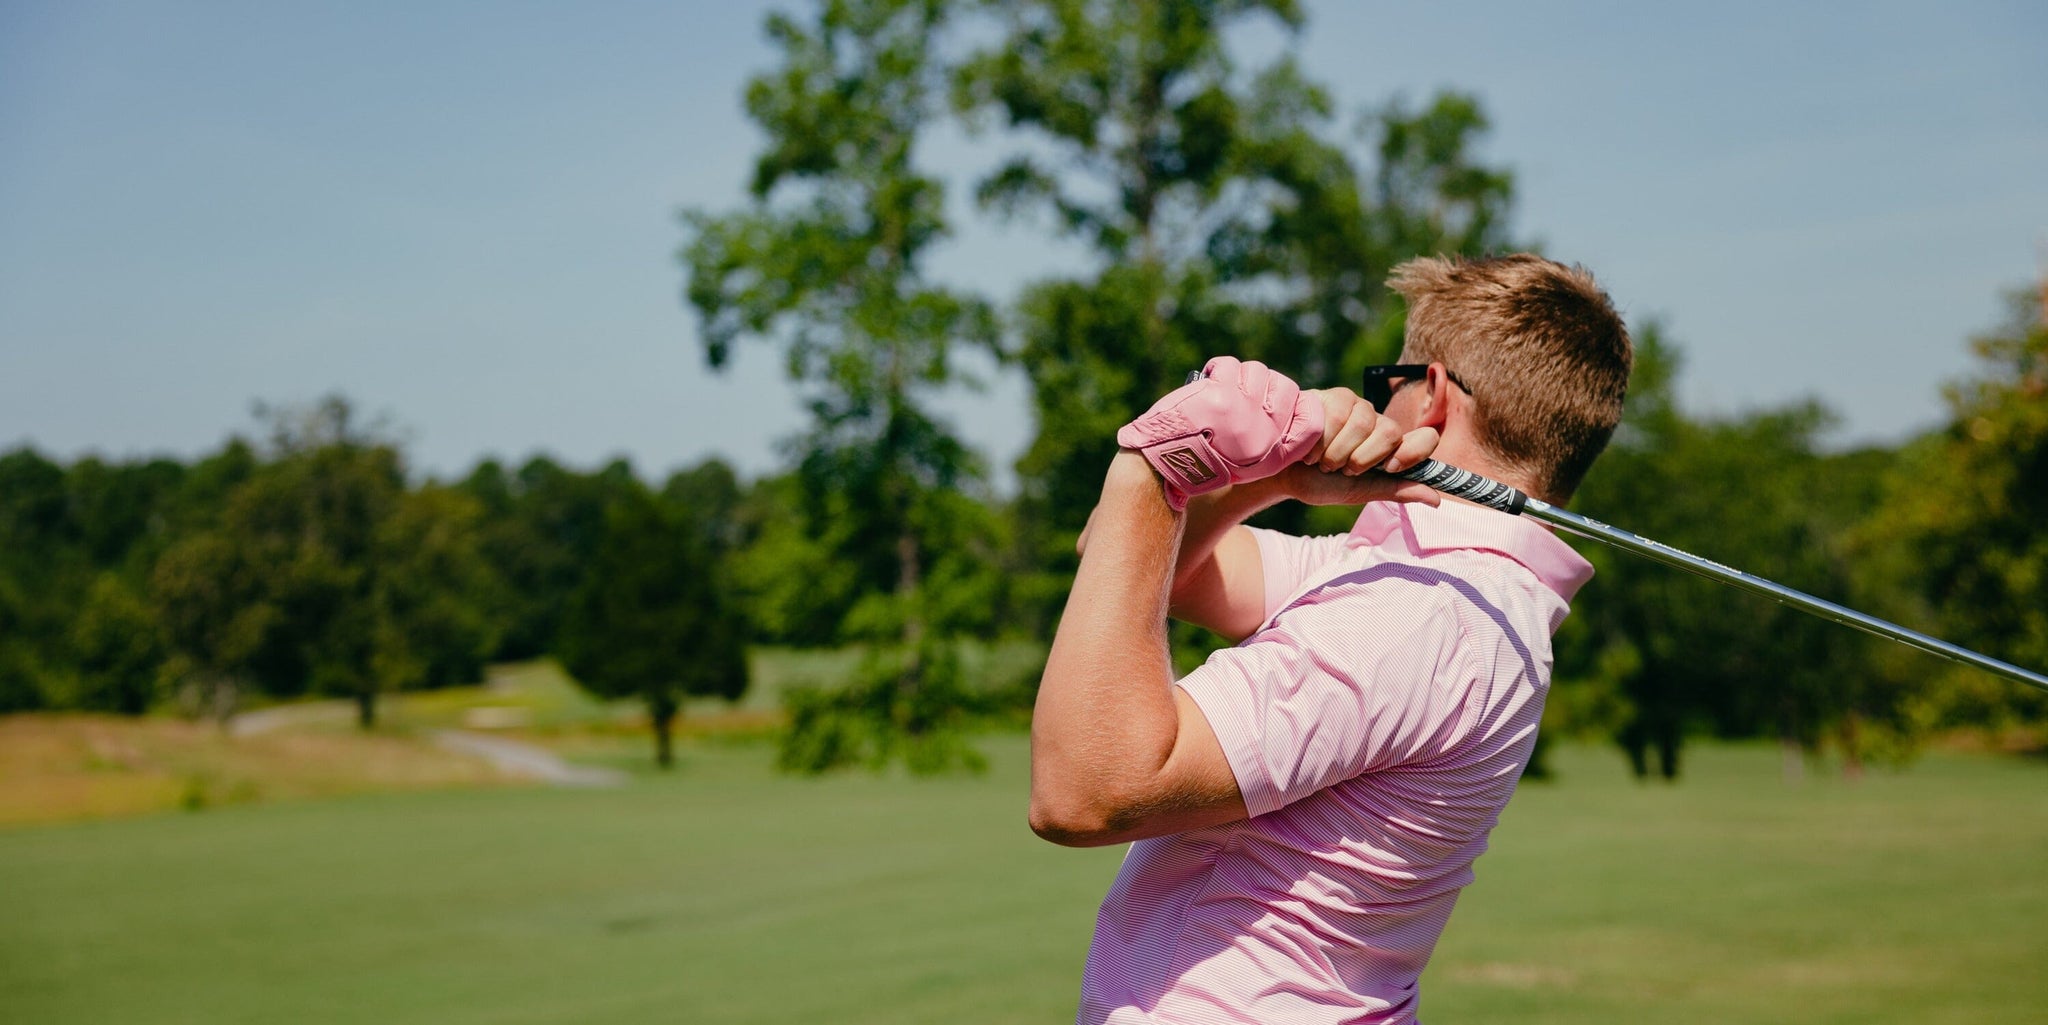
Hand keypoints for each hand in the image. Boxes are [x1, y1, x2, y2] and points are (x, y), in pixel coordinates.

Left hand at [1115, 357, 1319, 508]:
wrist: (1164, 465)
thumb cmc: (1205, 461)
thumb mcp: (1250, 462)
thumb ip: (1272, 434)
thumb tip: (1287, 395)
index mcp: (1276, 455)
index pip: (1312, 420)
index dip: (1302, 404)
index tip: (1285, 402)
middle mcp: (1265, 434)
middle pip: (1286, 386)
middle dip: (1265, 384)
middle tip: (1242, 396)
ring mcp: (1245, 413)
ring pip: (1257, 370)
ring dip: (1239, 376)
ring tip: (1222, 394)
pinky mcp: (1221, 397)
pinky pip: (1230, 365)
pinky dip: (1218, 369)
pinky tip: (1209, 385)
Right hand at [1283, 387, 1440, 505]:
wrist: (1277, 472)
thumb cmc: (1316, 482)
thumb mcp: (1357, 491)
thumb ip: (1395, 490)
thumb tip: (1437, 499)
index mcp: (1389, 448)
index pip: (1426, 439)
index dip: (1412, 453)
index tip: (1389, 468)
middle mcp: (1378, 424)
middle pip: (1393, 431)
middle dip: (1362, 459)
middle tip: (1341, 468)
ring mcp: (1357, 406)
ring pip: (1365, 422)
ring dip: (1337, 451)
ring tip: (1320, 458)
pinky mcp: (1334, 396)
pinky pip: (1339, 413)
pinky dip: (1321, 438)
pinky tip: (1308, 443)